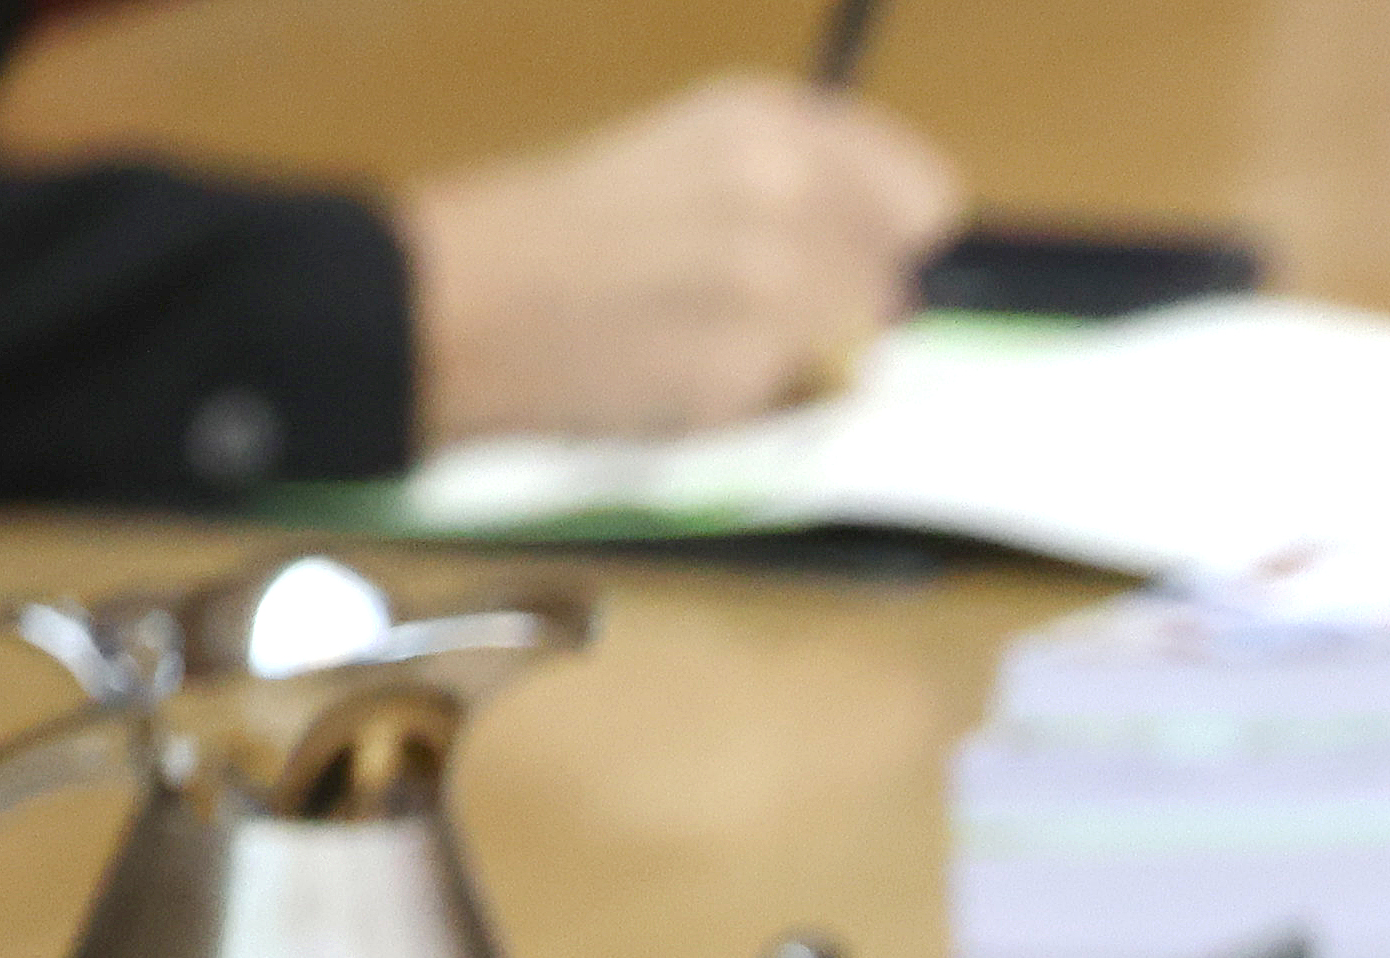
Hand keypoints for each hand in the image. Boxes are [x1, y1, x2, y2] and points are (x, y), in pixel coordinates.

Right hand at [396, 78, 960, 442]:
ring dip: (806, 362)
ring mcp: (773, 280)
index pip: (921, 195)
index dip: (887, 238)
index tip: (853, 256)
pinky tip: (688, 372)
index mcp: (769, 121)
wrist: (468, 301)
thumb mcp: (692, 154)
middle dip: (844, 309)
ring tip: (710, 338)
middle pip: (894, 283)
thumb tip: (893, 244)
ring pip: (860, 352)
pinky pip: (803, 405)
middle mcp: (784, 186)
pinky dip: (762, 403)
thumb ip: (802, 183)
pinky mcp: (750, 367)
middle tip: (750, 309)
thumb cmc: (567, 232)